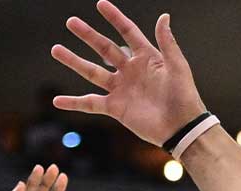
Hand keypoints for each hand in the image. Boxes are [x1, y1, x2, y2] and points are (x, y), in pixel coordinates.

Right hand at [52, 4, 207, 146]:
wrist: (181, 128)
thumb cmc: (184, 96)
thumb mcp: (177, 66)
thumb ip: (167, 42)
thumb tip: (164, 16)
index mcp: (146, 57)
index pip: (127, 32)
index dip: (114, 18)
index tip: (100, 4)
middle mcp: (130, 71)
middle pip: (104, 48)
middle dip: (87, 35)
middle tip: (71, 22)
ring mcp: (121, 89)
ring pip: (92, 72)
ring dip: (73, 61)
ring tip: (56, 50)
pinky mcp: (115, 108)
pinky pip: (90, 103)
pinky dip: (73, 103)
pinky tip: (57, 101)